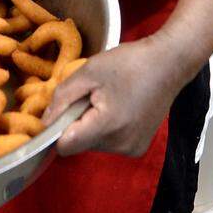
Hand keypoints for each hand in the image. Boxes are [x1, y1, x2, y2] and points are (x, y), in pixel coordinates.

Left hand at [43, 36, 189, 157]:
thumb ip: (62, 98)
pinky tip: (116, 107)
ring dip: (90, 125)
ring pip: (92, 144)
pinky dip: (104, 129)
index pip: (66, 146)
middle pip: (79, 144)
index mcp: (108, 126)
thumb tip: (44, 122)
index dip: (56, 130)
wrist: (168, 64)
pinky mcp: (138, 148)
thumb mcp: (88, 72)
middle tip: (89, 96)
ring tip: (104, 99)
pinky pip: (108, 143)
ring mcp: (132, 149)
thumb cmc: (128, 63)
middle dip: (76, 122)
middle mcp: (121, 145)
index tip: (59, 110)